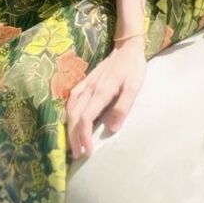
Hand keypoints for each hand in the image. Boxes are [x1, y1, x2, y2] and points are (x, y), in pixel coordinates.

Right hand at [65, 39, 146, 158]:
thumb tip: (112, 128)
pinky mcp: (86, 83)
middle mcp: (90, 89)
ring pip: (70, 109)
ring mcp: (86, 85)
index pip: (86, 118)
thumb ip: (123, 106)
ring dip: (69, 127)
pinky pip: (72, 100)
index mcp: (101, 91)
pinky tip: (72, 122)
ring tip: (74, 143)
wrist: (127, 47)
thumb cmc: (133, 67)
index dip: (84, 136)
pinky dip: (69, 114)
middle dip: (74, 137)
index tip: (89, 152)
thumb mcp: (134, 86)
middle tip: (79, 155)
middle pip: (74, 116)